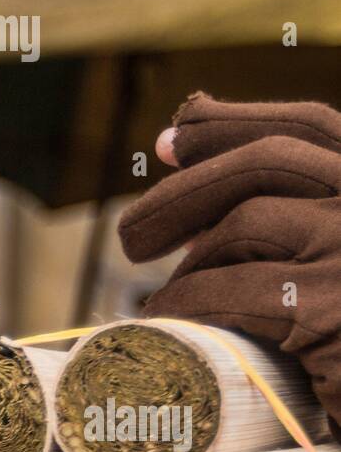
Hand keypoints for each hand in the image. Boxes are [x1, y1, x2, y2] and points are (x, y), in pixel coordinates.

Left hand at [118, 93, 340, 426]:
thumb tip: (185, 153)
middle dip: (184, 191)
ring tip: (157, 300)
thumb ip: (292, 210)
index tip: (170, 136)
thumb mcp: (334, 261)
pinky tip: (161, 325)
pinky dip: (185, 304)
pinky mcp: (334, 311)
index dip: (233, 126)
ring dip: (187, 261)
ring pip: (245, 222)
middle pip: (267, 162)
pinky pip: (233, 290)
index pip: (313, 128)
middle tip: (131, 237)